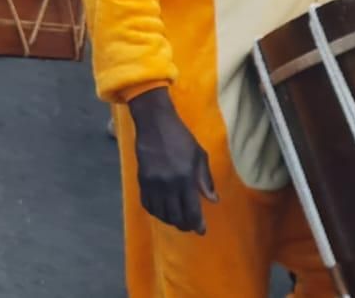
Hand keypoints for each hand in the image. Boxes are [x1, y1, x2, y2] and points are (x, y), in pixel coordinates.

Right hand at [128, 88, 216, 233]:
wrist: (154, 124)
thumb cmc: (181, 138)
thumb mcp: (199, 155)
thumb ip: (205, 179)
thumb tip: (213, 200)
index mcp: (185, 179)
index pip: (192, 210)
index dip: (197, 224)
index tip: (201, 231)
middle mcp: (168, 185)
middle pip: (175, 216)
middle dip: (184, 225)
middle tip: (190, 226)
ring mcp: (153, 184)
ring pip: (161, 214)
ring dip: (170, 220)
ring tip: (177, 219)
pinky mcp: (142, 181)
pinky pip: (147, 205)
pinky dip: (156, 212)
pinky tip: (162, 211)